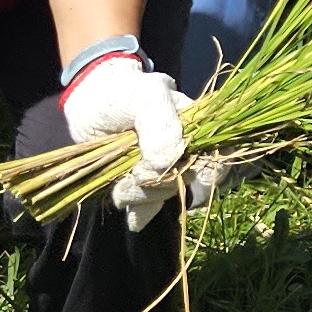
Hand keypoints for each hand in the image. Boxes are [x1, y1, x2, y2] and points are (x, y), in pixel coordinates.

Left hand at [60, 49, 193, 230]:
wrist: (91, 98)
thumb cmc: (125, 92)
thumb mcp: (147, 97)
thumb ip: (161, 126)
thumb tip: (168, 164)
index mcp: (198, 129)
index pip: (220, 157)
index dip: (207, 174)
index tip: (178, 174)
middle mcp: (184, 151)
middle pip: (187, 181)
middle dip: (160, 184)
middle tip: (134, 173)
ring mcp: (161, 167)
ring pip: (164, 194)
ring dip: (141, 195)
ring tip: (119, 184)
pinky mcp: (140, 181)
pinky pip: (148, 205)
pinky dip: (141, 213)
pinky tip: (134, 218)